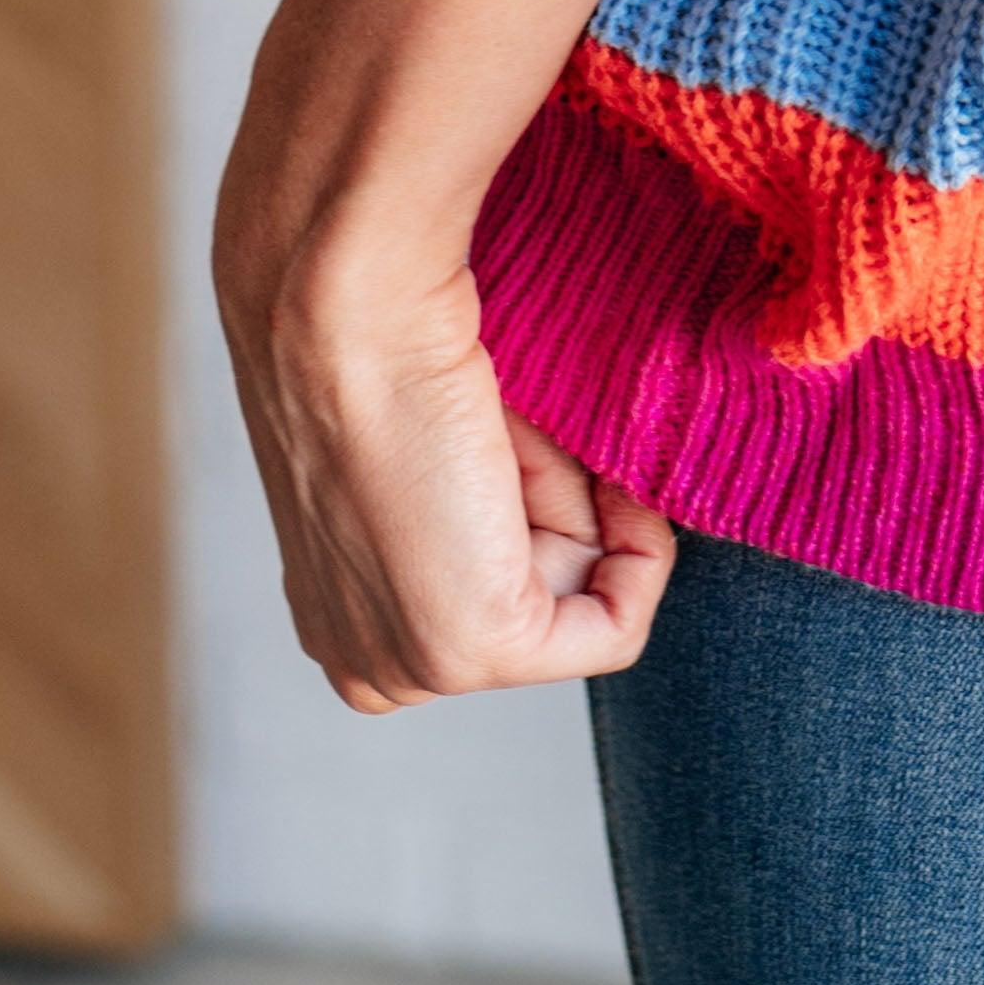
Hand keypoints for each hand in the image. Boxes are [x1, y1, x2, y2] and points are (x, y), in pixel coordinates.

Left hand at [220, 231, 675, 709]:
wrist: (349, 315)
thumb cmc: (383, 343)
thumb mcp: (440, 452)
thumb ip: (491, 511)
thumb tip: (598, 507)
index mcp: (343, 623)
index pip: (498, 595)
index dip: (551, 508)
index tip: (554, 438)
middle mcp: (369, 665)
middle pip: (541, 606)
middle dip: (565, 506)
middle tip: (524, 427)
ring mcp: (413, 669)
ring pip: (574, 602)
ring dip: (582, 502)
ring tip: (518, 435)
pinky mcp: (470, 646)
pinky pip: (613, 630)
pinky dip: (640, 551)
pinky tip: (596, 478)